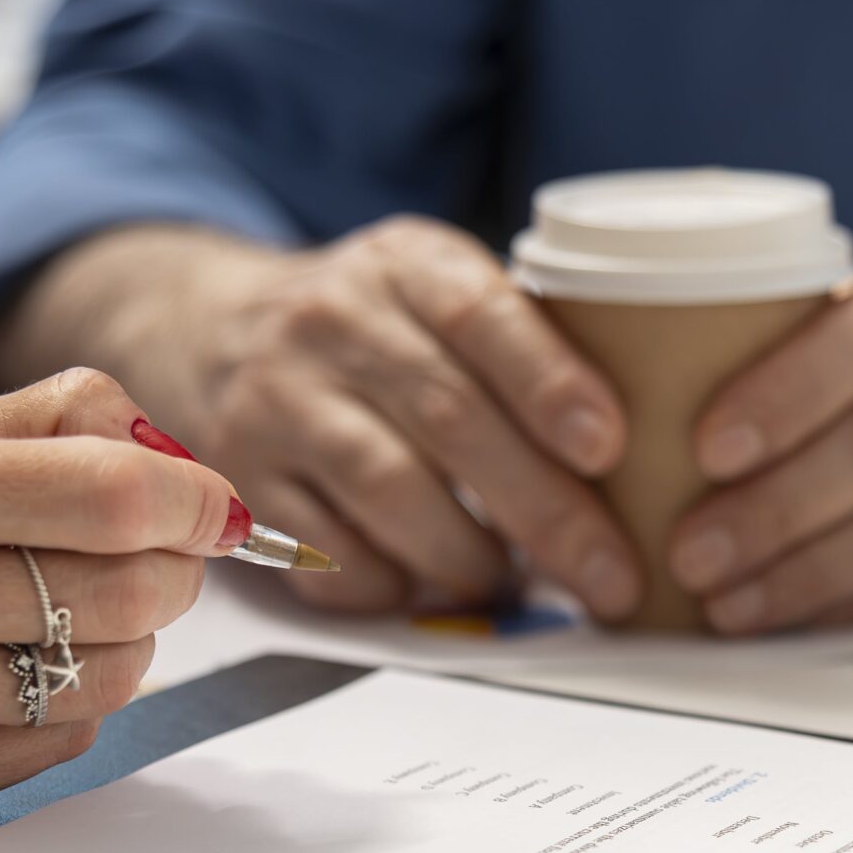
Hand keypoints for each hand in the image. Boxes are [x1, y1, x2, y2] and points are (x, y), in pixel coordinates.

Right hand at [0, 369, 241, 818]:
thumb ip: (42, 426)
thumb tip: (173, 452)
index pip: (112, 495)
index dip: (194, 500)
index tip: (213, 505)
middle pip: (134, 588)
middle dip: (173, 568)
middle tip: (153, 557)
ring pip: (115, 673)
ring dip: (123, 640)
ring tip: (62, 614)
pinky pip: (62, 740)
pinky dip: (65, 703)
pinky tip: (6, 673)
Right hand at [134, 218, 642, 619]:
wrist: (206, 330)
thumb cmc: (374, 328)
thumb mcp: (439, 290)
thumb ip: (524, 343)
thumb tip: (646, 454)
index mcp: (406, 266)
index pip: (483, 317)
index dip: (550, 383)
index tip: (611, 447)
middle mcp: (333, 323)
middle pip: (452, 423)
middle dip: (547, 513)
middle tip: (613, 577)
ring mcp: (278, 402)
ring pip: (391, 494)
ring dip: (473, 558)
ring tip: (521, 586)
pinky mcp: (243, 480)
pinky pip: (333, 556)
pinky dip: (397, 585)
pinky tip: (432, 586)